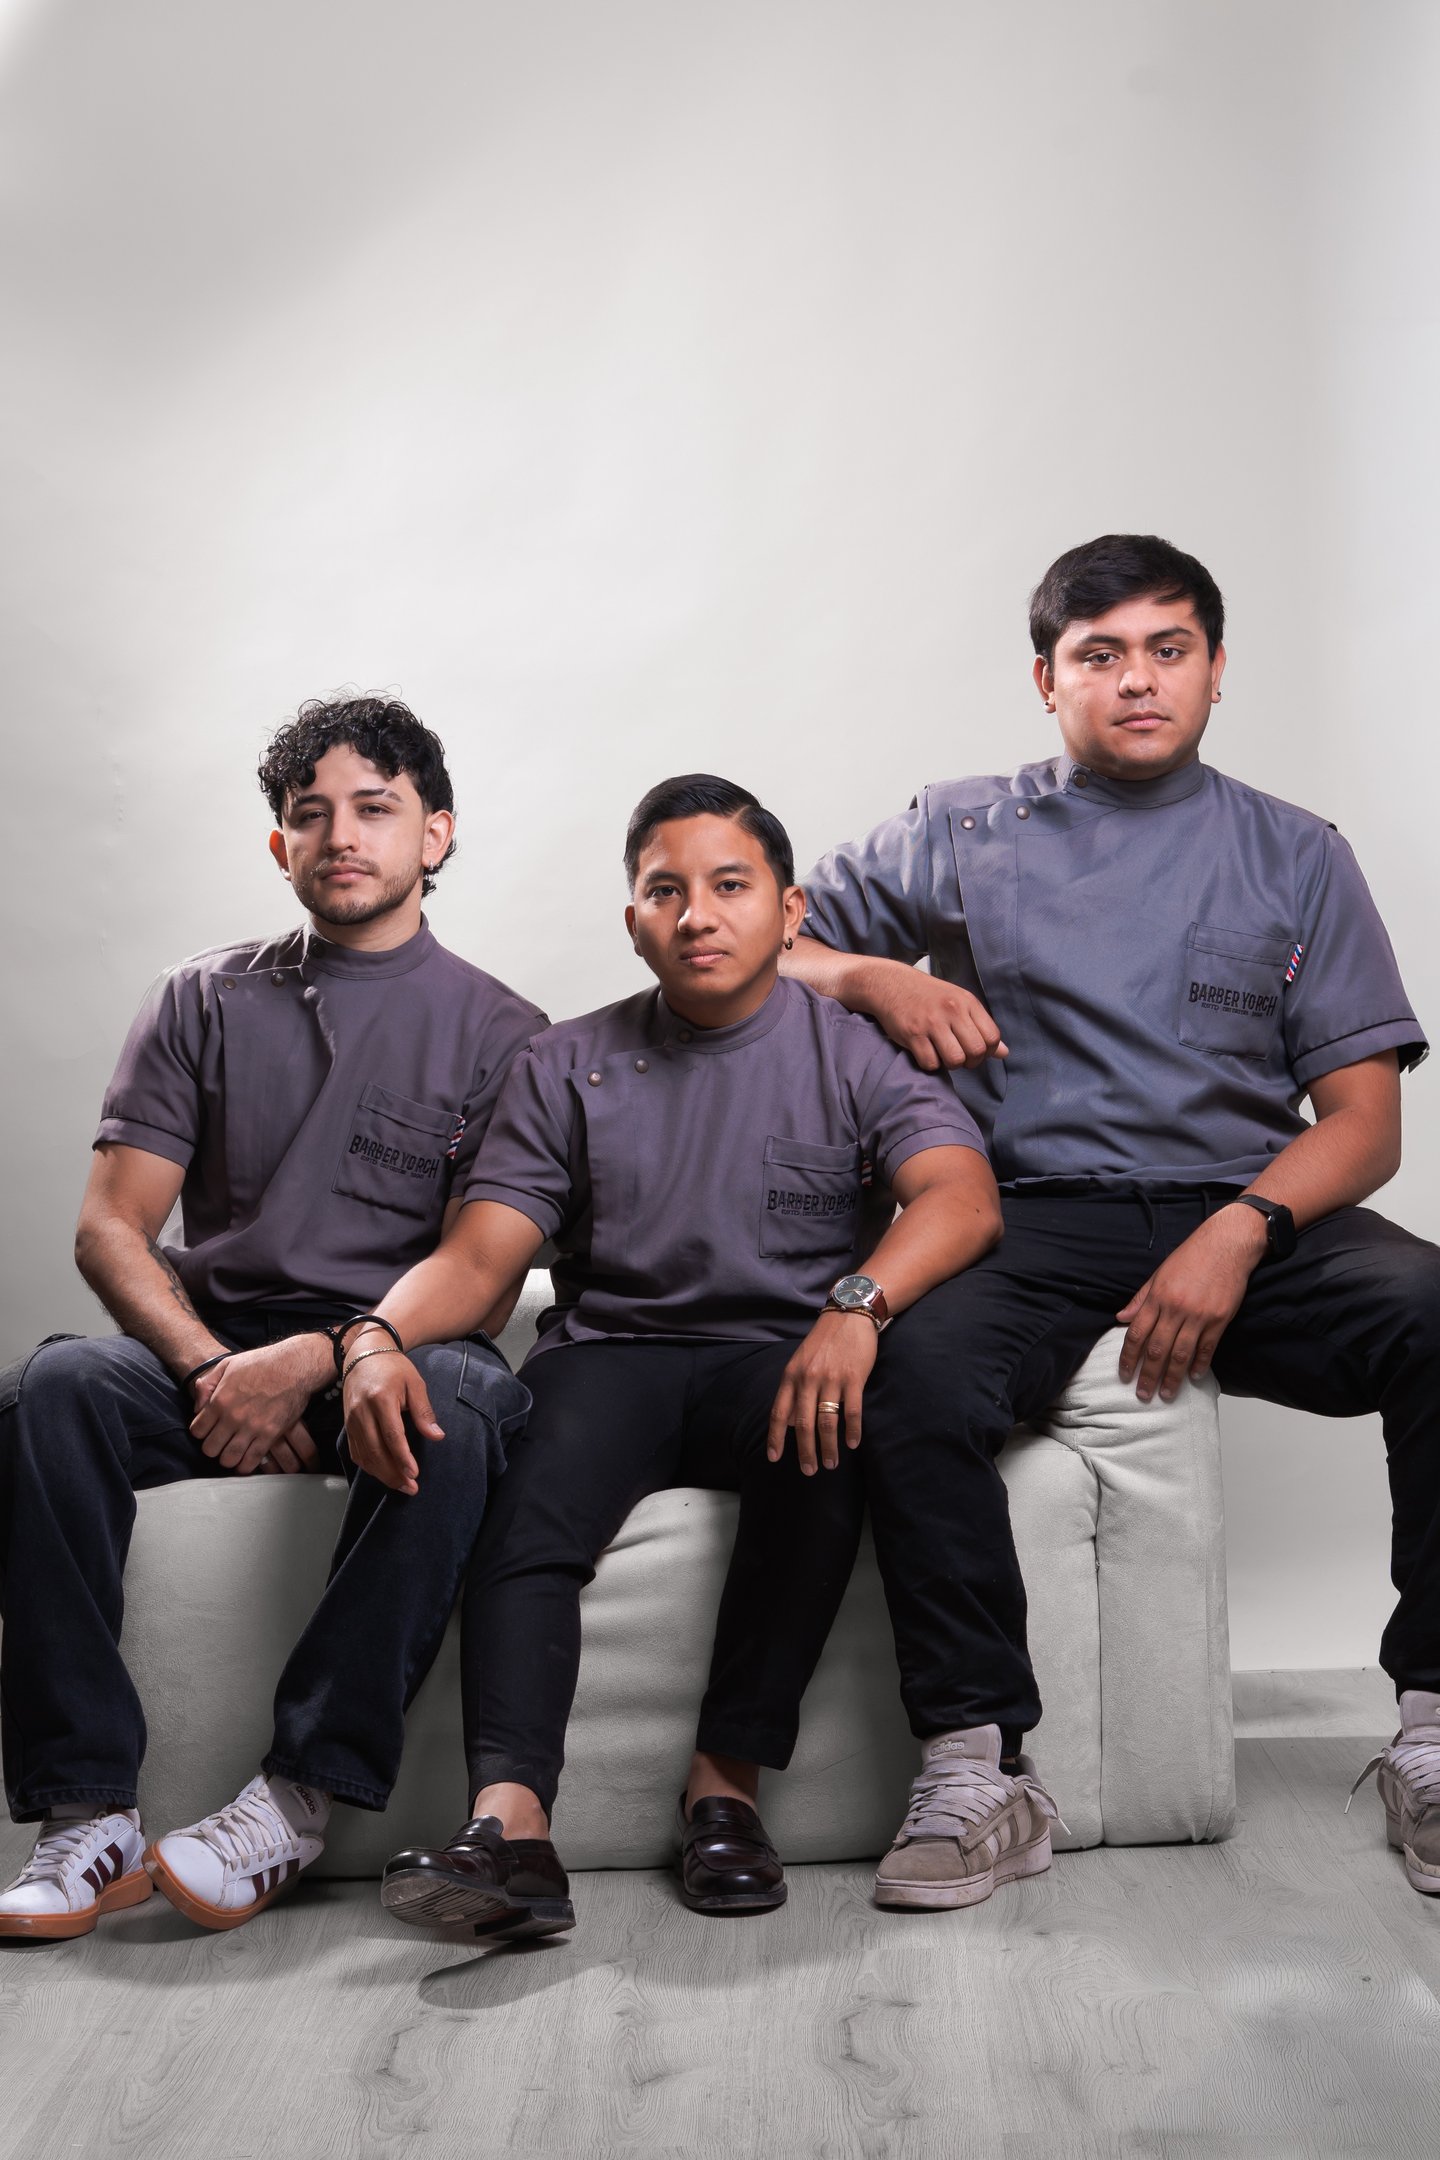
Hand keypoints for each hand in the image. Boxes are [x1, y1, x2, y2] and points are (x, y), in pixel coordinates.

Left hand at [189, 1336, 329, 1475]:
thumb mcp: (227, 1364)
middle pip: (210, 1449)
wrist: (294, 1366)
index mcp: (220, 1400)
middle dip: (213, 1447)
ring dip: (228, 1457)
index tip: (209, 1430)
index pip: (197, 1431)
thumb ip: (207, 1384)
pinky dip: (245, 1465)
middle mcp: (233, 1417)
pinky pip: (251, 1461)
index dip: (201, 1432)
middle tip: (220, 1442)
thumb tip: (197, 1407)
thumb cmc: (261, 1363)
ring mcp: (252, 1428)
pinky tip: (246, 1459)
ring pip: (228, 1459)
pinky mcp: (270, 1435)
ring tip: (233, 1451)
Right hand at [341, 1352, 443, 1495]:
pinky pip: (355, 1452)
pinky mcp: (346, 1425)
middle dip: (393, 1473)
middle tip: (410, 1487)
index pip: (391, 1436)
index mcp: (380, 1399)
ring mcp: (351, 1419)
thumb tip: (437, 1437)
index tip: (414, 1474)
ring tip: (400, 1485)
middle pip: (375, 1451)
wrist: (364, 1355)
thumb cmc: (394, 1368)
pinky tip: (383, 1473)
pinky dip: (369, 1466)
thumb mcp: (415, 1384)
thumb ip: (424, 1412)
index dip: (402, 1458)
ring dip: (381, 1474)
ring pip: (364, 1455)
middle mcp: (361, 1411)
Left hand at [767, 1311, 879, 1473]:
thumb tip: (790, 1422)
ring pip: (827, 1422)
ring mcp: (831, 1379)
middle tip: (809, 1471)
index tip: (774, 1458)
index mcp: (791, 1376)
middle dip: (805, 1452)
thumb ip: (794, 1390)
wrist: (849, 1314)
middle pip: (803, 1425)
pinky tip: (852, 1444)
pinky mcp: (854, 1378)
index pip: (779, 1413)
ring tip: (831, 1463)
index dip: (776, 1438)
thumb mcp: (800, 1362)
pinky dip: (852, 1431)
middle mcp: (808, 1379)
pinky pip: (852, 1411)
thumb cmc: (824, 1341)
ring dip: (829, 1447)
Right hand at [855, 964, 1006, 1072]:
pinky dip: (930, 1064)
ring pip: (955, 1060)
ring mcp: (931, 1022)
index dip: (987, 1051)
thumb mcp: (959, 1003)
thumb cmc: (929, 996)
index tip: (975, 1050)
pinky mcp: (912, 1034)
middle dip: (970, 1062)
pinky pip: (930, 1063)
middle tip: (960, 1056)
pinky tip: (926, 1052)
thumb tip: (1004, 1053)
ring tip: (943, 1055)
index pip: (992, 1037)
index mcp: (967, 1002)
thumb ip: (981, 1027)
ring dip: (951, 1064)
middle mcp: (952, 1010)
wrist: (891, 984)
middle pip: (976, 1051)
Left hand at [1116, 1207, 1267, 1401]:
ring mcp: (1198, 1315)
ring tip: (1166, 1394)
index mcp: (1157, 1297)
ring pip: (1181, 1353)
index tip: (1124, 1375)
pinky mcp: (1219, 1318)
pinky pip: (1207, 1347)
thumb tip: (1121, 1318)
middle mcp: (1175, 1308)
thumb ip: (1141, 1298)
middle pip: (1157, 1349)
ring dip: (1172, 1377)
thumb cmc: (1192, 1256)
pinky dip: (1200, 1364)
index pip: (1136, 1334)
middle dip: (1147, 1375)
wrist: (1227, 1244)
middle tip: (1142, 1395)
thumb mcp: (1159, 1273)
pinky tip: (1194, 1377)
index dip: (1128, 1358)